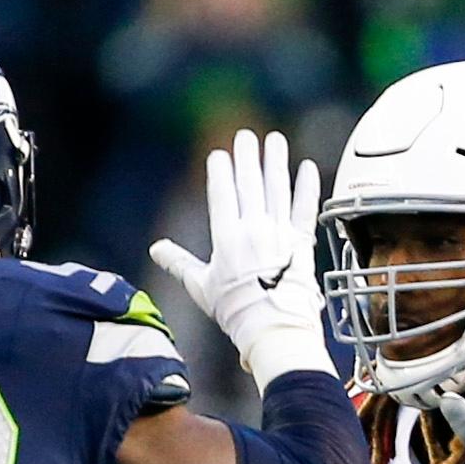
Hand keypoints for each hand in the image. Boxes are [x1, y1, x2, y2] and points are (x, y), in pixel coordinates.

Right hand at [151, 129, 332, 384]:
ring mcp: (280, 235)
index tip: (219, 154)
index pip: (222, 195)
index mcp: (226, 237)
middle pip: (250, 185)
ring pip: (278, 190)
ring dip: (276, 163)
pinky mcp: (303, 244)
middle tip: (247, 136)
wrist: (273, 328)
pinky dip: (308, 188)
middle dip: (247, 158)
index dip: (221, 172)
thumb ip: (179, 263)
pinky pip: (306, 210)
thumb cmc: (235, 311)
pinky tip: (308, 167)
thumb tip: (156, 249)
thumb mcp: (200, 286)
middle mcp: (254, 229)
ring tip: (276, 140)